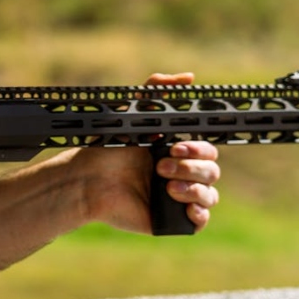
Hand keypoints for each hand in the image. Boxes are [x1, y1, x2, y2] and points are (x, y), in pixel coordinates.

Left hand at [75, 72, 221, 233]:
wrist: (87, 181)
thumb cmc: (107, 148)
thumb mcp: (132, 113)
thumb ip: (156, 90)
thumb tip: (188, 77)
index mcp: (177, 151)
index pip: (207, 149)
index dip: (197, 148)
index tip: (175, 147)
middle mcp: (181, 174)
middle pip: (211, 171)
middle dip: (191, 168)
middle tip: (160, 166)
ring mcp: (177, 197)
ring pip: (210, 195)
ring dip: (194, 189)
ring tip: (166, 186)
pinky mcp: (170, 220)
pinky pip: (200, 220)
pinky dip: (199, 214)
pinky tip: (186, 208)